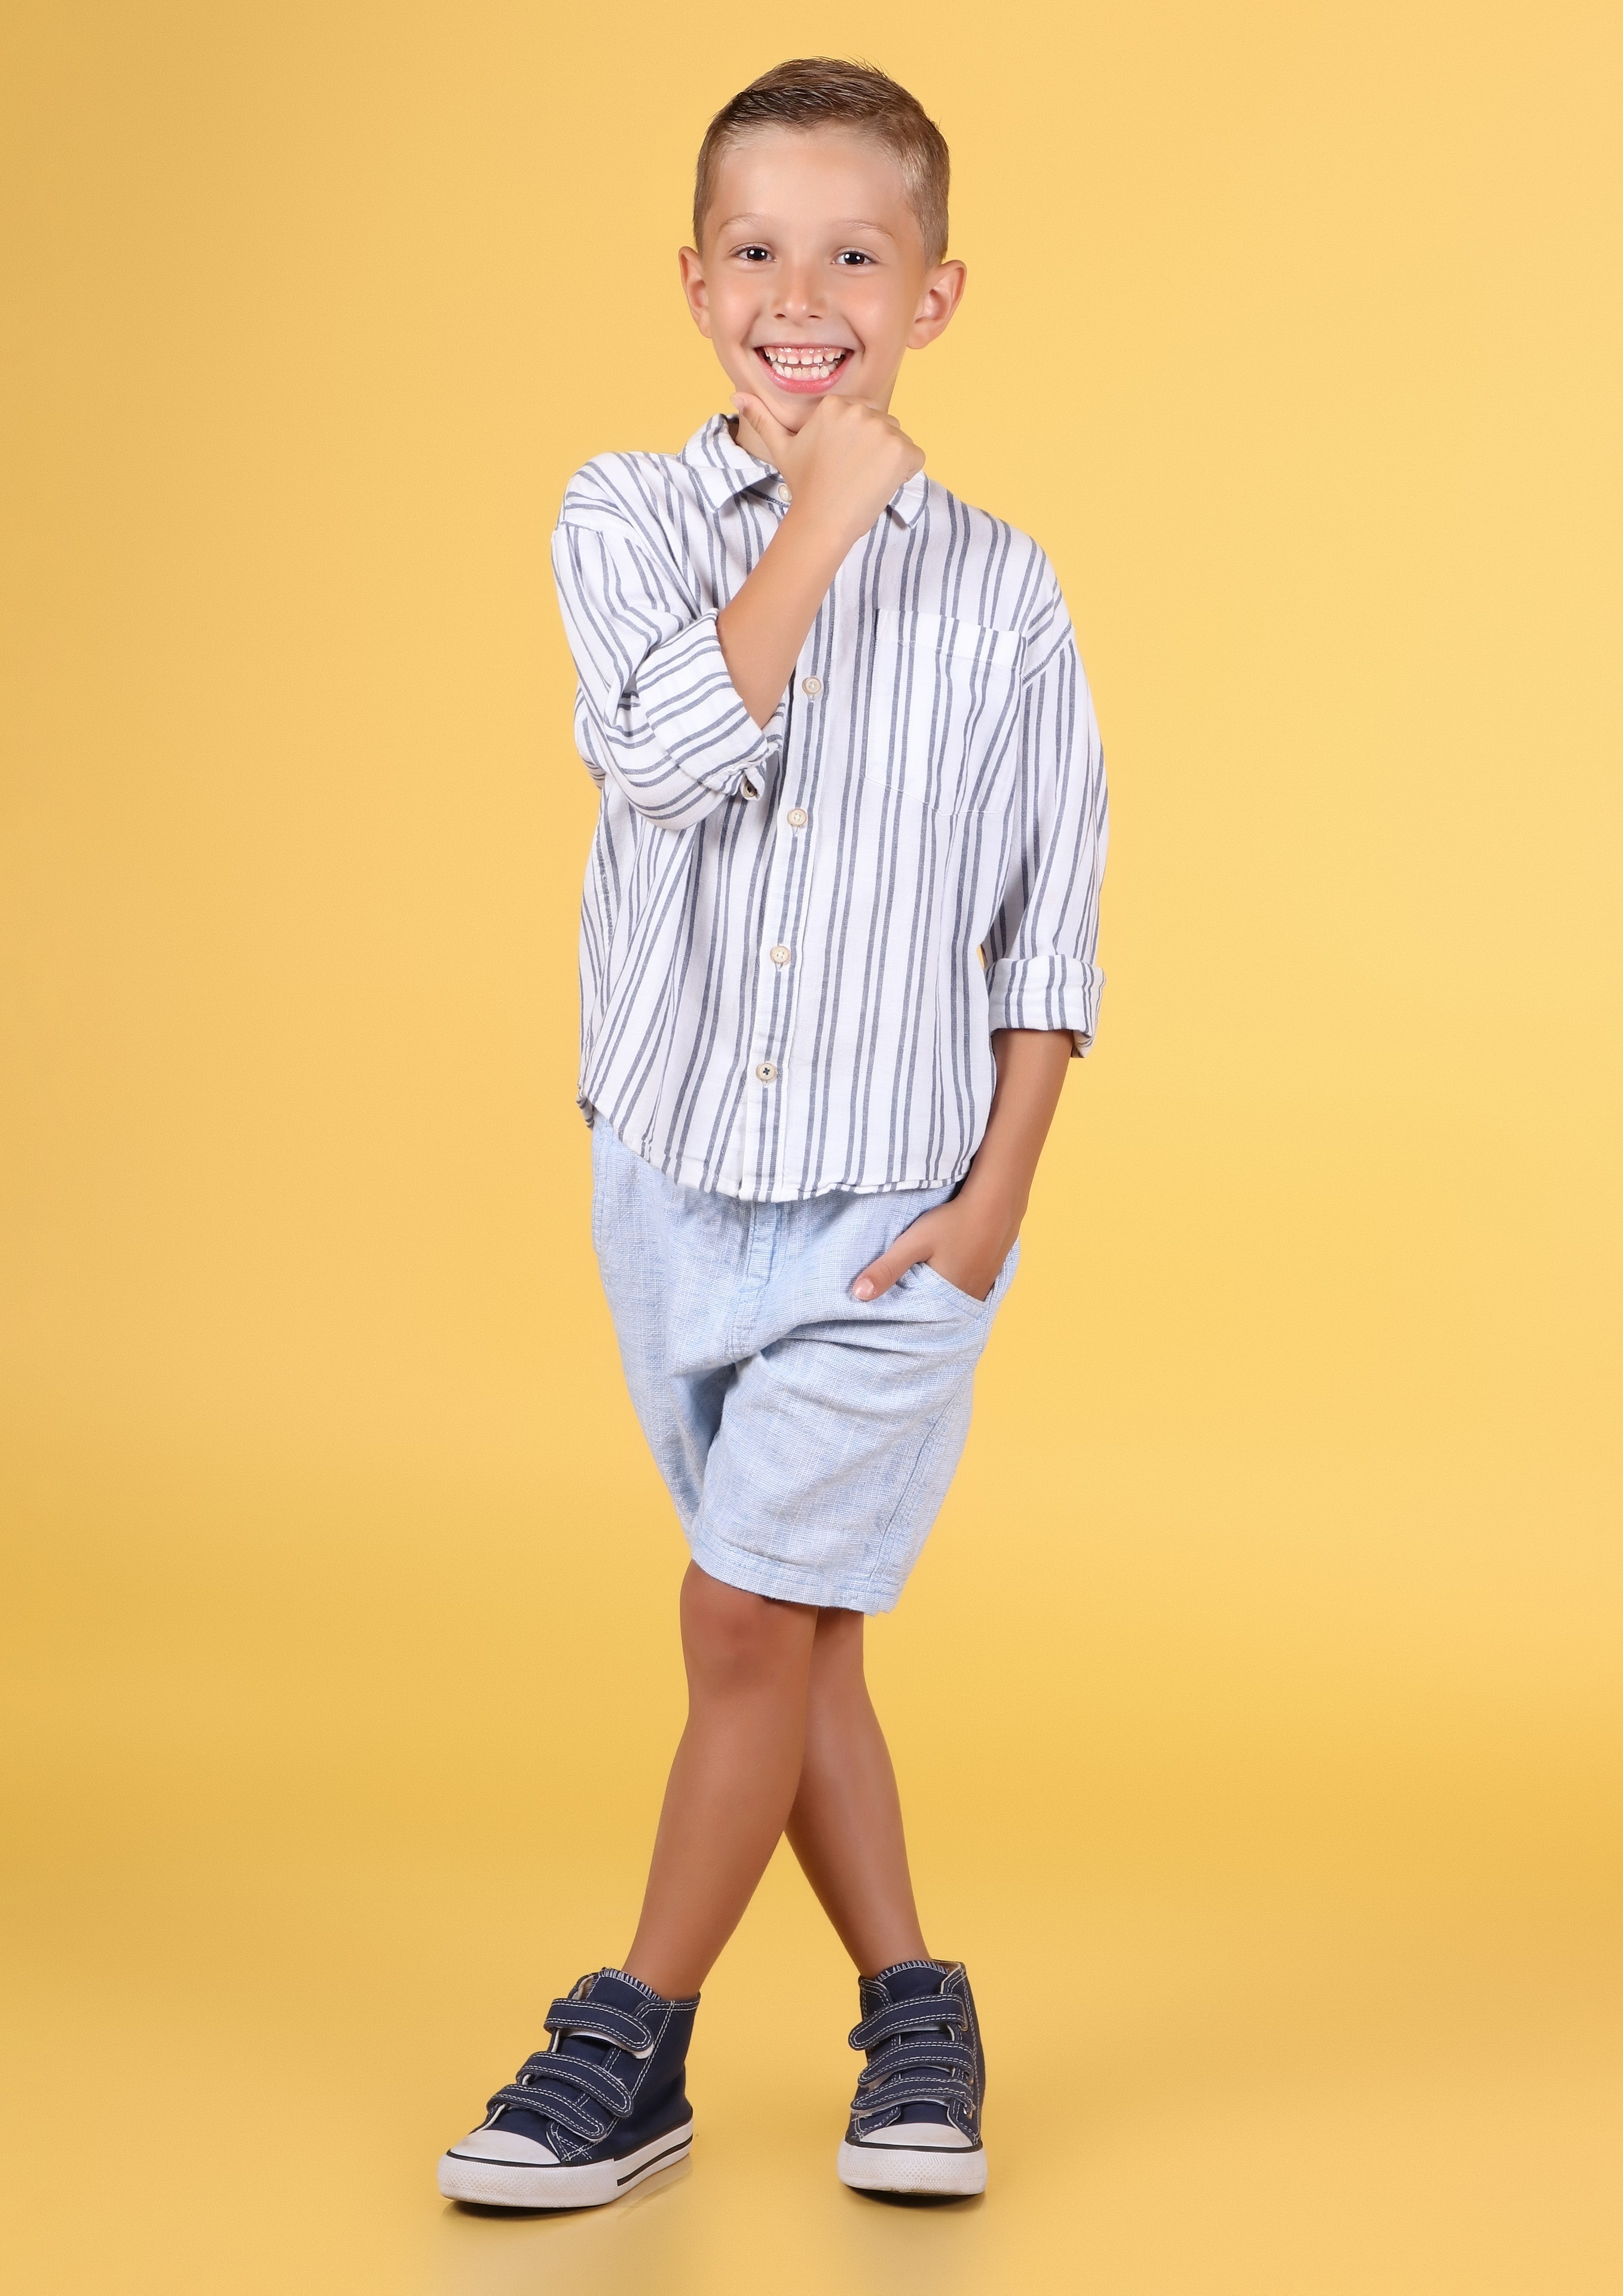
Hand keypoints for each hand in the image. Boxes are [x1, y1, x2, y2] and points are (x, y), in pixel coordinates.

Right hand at [732, 390, 924, 550]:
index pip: (864, 414)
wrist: (821, 520)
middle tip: (852, 475)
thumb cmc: (804, 486)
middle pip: (883, 423)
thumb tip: (737, 395)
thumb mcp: (782, 449)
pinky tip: (881, 486)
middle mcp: (860, 409)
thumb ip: (763, 419)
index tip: (842, 463)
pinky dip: (904, 474)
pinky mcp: (902, 450)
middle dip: (874, 448)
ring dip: (889, 461)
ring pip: (899, 440)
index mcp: (835, 403)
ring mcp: (883, 429)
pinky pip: (915, 458)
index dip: (857, 442)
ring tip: (864, 481)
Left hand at [850, 1186, 1020, 1306]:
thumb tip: (858, 1296)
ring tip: (921, 1290)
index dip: (903, 1315)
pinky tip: (947, 1275)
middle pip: (938, 1312)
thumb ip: (886, 1269)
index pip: (919, 1319)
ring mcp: (983, 1286)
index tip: (886, 1313)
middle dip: (920, 1309)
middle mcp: (968, 1298)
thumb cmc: (952, 1220)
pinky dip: (954, 1288)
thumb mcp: (913, 1243)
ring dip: (938, 1298)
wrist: (997, 1200)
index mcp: (948, 1297)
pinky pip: (968, 1290)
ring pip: (953, 1301)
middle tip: (901, 1301)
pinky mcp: (991, 1273)